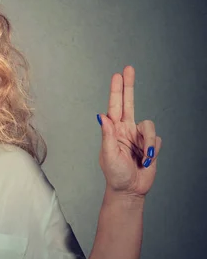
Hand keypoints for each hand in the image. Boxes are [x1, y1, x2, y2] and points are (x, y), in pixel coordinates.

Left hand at [97, 65, 162, 196]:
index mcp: (113, 130)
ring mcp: (138, 136)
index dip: (117, 90)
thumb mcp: (109, 155)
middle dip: (129, 85)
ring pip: (149, 125)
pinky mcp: (150, 144)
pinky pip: (156, 139)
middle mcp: (125, 129)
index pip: (115, 106)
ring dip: (147, 141)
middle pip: (129, 102)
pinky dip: (152, 150)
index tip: (118, 74)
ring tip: (143, 156)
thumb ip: (107, 136)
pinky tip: (147, 160)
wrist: (130, 189)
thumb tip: (102, 116)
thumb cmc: (115, 174)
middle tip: (129, 68)